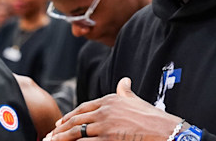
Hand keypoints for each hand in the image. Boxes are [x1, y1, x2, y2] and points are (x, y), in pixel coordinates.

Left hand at [44, 77, 182, 139]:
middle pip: (76, 119)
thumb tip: (124, 81)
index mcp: (109, 100)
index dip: (70, 115)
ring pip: (76, 131)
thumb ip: (125, 91)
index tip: (61, 121)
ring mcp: (105, 125)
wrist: (163, 130)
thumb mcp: (135, 100)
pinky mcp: (108, 139)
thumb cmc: (151, 117)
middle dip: (62, 127)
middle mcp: (104, 110)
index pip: (83, 107)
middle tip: (52, 133)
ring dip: (63, 137)